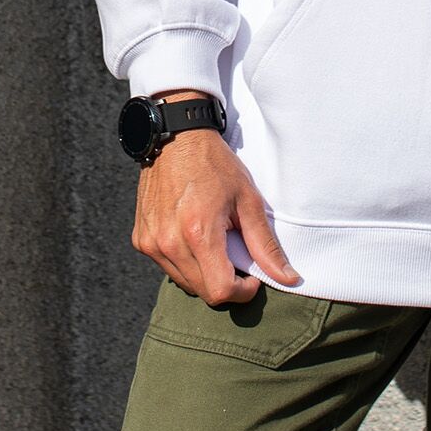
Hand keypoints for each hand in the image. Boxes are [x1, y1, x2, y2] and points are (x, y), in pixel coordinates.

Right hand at [130, 116, 301, 305]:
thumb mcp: (248, 199)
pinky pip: (168, 268)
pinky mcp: (141, 240)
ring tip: (216, 242)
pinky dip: (186, 262)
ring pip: (184, 283)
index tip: (252, 276)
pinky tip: (195, 236)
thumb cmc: (215, 164)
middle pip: (203, 292)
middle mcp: (169, 243)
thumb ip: (265, 244)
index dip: (243, 291)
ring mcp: (151, 243)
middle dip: (226, 283)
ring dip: (205, 274)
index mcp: (199, 233)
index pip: (221, 291)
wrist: (176, 138)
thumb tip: (289, 278)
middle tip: (237, 255)